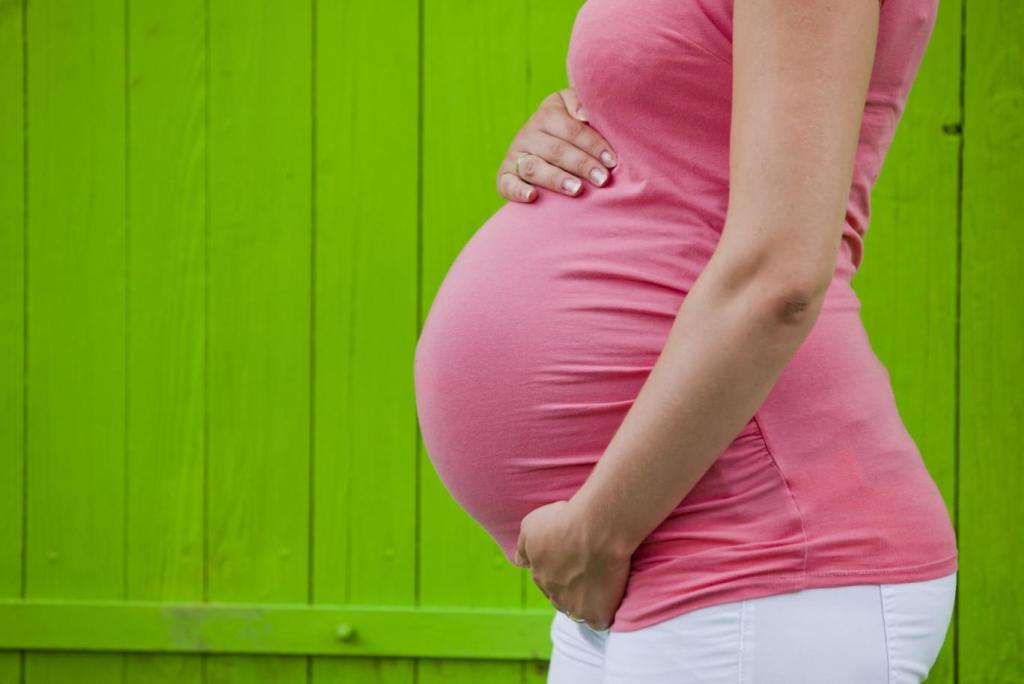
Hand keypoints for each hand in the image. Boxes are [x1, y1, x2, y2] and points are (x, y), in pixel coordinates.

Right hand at [496, 88, 617, 202]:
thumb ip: (581, 103)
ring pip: (534, 167)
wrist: (540, 144)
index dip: (593, 144)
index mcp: (547, 114)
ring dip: (556, 179)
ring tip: (577, 189)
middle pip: (556, 150)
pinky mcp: (504, 176)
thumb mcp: (574, 108)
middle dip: (582, 164)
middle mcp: (528, 133)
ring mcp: (515, 156)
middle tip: (602, 179)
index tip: (612, 161)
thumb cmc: (570, 130)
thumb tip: (584, 116)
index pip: (571, 129)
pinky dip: (518, 191)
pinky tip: (532, 196)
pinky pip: (507, 184)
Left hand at [513, 497, 631, 630]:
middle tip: (588, 571)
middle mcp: (552, 595)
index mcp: (537, 574)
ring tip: (601, 584)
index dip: (560, 570)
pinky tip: (610, 598)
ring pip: (578, 610)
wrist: (597, 528)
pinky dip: (603, 612)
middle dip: (571, 588)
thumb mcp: (532, 524)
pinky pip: (599, 620)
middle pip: (561, 597)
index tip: (573, 560)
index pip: (546, 580)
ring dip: (586, 601)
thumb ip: (523, 546)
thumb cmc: (565, 520)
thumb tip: (521, 564)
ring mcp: (574, 607)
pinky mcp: (596, 615)